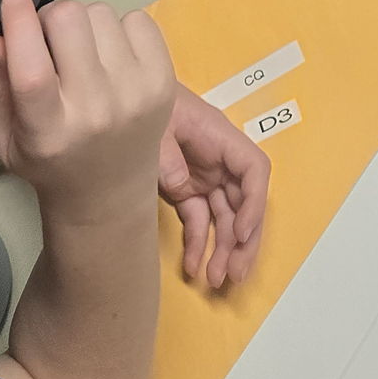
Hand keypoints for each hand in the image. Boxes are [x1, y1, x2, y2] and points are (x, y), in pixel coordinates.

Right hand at [0, 0, 174, 226]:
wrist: (109, 193)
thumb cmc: (50, 161)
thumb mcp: (4, 139)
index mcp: (49, 131)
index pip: (33, 70)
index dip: (20, 25)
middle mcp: (96, 111)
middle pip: (70, 21)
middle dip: (51, 18)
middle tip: (49, 38)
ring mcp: (136, 94)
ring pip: (101, 13)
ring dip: (84, 24)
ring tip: (82, 54)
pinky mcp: (164, 81)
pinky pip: (137, 18)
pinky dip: (119, 28)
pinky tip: (111, 57)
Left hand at [158, 84, 269, 289]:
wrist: (123, 98)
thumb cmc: (145, 106)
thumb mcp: (156, 129)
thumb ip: (170, 158)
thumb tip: (183, 188)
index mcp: (219, 137)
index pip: (254, 170)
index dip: (254, 204)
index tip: (240, 233)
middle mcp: (219, 160)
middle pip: (244, 202)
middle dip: (244, 241)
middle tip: (235, 274)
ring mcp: (204, 176)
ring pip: (225, 217)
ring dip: (224, 250)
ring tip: (216, 280)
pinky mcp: (186, 189)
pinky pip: (199, 220)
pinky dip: (198, 243)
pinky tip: (192, 266)